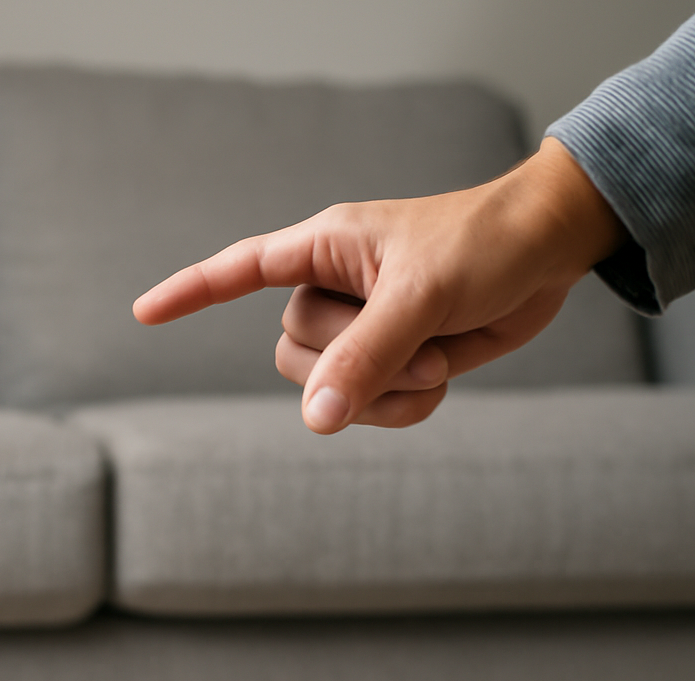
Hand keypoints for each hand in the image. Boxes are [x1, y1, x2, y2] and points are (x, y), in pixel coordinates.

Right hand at [133, 137, 627, 432]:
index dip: (190, 293)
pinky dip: (409, 407)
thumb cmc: (484, 244)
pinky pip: (372, 409)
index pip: (239, 270)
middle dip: (353, 363)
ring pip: (330, 391)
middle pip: (293, 354)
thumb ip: (365, 357)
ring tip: (438, 355)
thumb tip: (312, 421)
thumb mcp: (422, 296)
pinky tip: (444, 375)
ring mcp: (362, 329)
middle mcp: (333, 289)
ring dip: (389, 388)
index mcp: (324, 247)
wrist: (551, 253)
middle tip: (418, 336)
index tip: (143, 313)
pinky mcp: (394, 361)